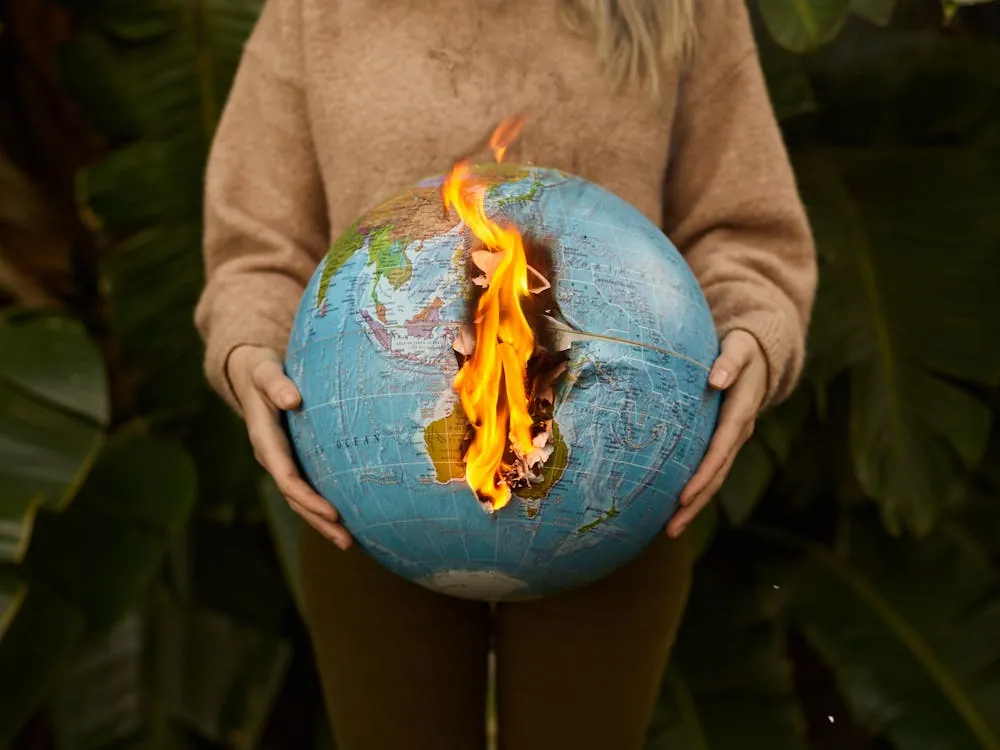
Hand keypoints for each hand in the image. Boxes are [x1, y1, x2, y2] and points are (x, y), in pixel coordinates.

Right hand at [228, 344, 352, 549]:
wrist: (249, 372)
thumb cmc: (261, 370)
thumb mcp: (265, 371)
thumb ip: (276, 384)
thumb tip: (293, 399)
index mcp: (265, 440)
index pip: (287, 477)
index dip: (308, 498)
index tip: (333, 513)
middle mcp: (272, 457)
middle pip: (295, 498)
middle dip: (319, 521)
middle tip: (347, 542)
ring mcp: (281, 461)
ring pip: (300, 499)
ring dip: (322, 522)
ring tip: (349, 542)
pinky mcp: (292, 459)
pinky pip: (306, 488)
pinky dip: (322, 505)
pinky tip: (346, 517)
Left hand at [667, 330, 767, 537]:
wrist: (761, 354)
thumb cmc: (742, 348)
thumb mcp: (739, 348)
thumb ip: (729, 362)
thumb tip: (716, 379)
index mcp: (741, 412)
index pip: (720, 449)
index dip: (704, 473)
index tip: (684, 495)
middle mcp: (739, 433)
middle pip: (717, 474)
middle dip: (695, 503)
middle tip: (671, 527)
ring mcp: (732, 441)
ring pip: (715, 479)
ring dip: (694, 506)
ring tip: (670, 530)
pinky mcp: (724, 442)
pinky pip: (711, 471)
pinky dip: (696, 491)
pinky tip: (675, 508)